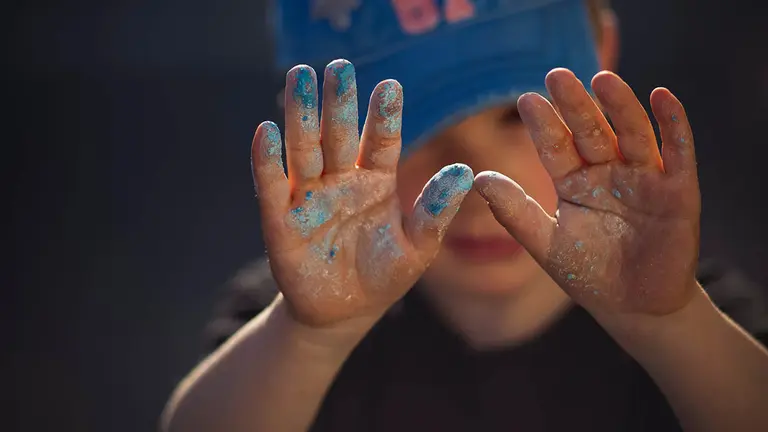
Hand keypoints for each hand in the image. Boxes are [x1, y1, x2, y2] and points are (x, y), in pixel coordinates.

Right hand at [251, 60, 472, 326]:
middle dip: (338, 101)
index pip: (380, 141)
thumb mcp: (418, 247)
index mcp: (375, 181)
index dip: (384, 115)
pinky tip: (266, 131)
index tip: (391, 86)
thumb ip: (435, 211)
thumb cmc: (384, 276)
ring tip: (300, 77)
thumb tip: (465, 172)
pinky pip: (271, 187)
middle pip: (337, 134)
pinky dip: (267, 161)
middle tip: (338, 66)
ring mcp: (308, 198)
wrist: (344, 313)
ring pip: (303, 149)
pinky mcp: (280, 222)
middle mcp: (340, 180)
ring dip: (300, 115)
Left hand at [475, 69, 700, 317]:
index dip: (544, 125)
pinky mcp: (678, 192)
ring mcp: (643, 179)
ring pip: (631, 134)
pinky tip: (661, 97)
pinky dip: (673, 125)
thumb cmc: (588, 274)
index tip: (525, 100)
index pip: (556, 146)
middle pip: (591, 131)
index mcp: (574, 182)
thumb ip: (515, 212)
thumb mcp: (547, 244)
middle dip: (576, 105)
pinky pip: (677, 153)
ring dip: (619, 106)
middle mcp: (608, 173)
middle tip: (557, 75)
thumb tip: (477, 177)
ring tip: (602, 79)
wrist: (634, 308)